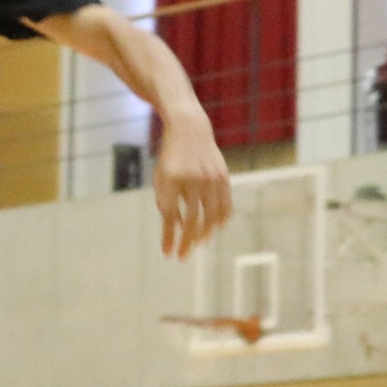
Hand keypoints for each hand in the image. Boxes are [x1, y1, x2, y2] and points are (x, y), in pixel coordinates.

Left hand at [154, 115, 232, 257]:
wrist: (189, 129)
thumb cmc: (171, 157)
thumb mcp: (161, 177)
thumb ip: (166, 202)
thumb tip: (178, 228)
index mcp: (171, 178)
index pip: (170, 215)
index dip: (169, 237)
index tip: (168, 254)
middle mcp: (192, 179)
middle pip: (192, 220)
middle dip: (187, 242)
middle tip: (183, 257)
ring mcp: (211, 178)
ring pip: (211, 216)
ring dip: (204, 234)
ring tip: (197, 244)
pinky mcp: (223, 177)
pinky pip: (225, 206)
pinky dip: (220, 221)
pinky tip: (213, 229)